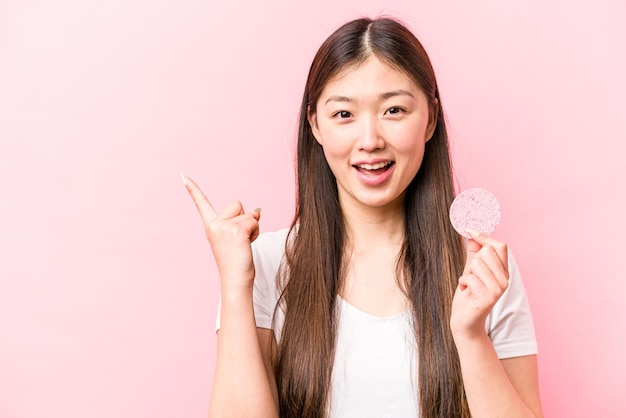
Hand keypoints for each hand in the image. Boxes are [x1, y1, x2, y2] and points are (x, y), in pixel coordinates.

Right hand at [182, 174, 260, 291]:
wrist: (235, 280)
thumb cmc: (236, 262)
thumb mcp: (234, 238)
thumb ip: (238, 222)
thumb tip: (257, 210)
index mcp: (210, 226)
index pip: (201, 203)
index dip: (192, 188)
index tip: (182, 175)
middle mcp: (214, 225)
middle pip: (237, 204)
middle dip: (244, 217)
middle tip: (239, 239)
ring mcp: (224, 228)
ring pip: (249, 213)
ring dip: (252, 226)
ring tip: (244, 244)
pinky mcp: (236, 231)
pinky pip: (254, 221)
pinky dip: (256, 232)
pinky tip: (248, 245)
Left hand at [450, 230, 508, 340]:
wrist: (465, 322)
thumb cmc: (468, 297)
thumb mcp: (471, 272)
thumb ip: (474, 255)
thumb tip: (472, 235)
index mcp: (502, 272)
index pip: (500, 246)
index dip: (484, 237)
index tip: (470, 231)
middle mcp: (504, 280)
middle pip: (487, 251)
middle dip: (472, 261)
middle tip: (471, 276)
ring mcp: (497, 289)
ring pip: (476, 263)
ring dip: (466, 274)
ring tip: (469, 287)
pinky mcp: (488, 298)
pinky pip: (469, 278)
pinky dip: (463, 283)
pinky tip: (466, 293)